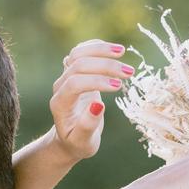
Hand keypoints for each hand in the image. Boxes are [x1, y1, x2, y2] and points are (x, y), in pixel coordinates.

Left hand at [49, 39, 133, 161]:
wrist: (70, 136)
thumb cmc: (78, 142)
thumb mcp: (83, 142)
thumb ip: (87, 126)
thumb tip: (98, 105)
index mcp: (60, 104)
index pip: (75, 84)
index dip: (97, 81)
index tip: (118, 86)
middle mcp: (60, 87)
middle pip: (78, 65)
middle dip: (104, 66)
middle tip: (129, 72)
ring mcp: (65, 77)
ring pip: (77, 53)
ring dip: (100, 50)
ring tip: (122, 52)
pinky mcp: (74, 71)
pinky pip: (80, 52)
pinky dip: (96, 46)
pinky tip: (113, 49)